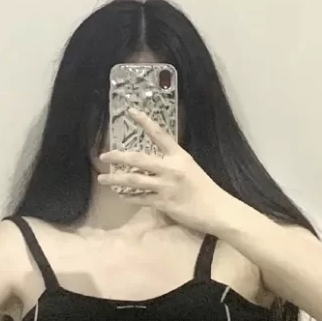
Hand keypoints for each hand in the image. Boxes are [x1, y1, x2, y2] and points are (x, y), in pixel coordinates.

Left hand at [98, 109, 232, 233]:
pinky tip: (120, 196)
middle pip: (138, 159)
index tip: (131, 111)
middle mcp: (171, 168)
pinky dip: (129, 197)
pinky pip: (141, 199)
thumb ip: (172, 165)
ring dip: (116, 179)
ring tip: (103, 178)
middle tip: (104, 155)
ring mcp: (166, 186)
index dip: (145, 122)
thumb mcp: (190, 169)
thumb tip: (154, 167)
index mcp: (179, 156)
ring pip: (134, 180)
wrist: (217, 210)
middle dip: (119, 156)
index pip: (159, 134)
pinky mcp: (163, 203)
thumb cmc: (206, 190)